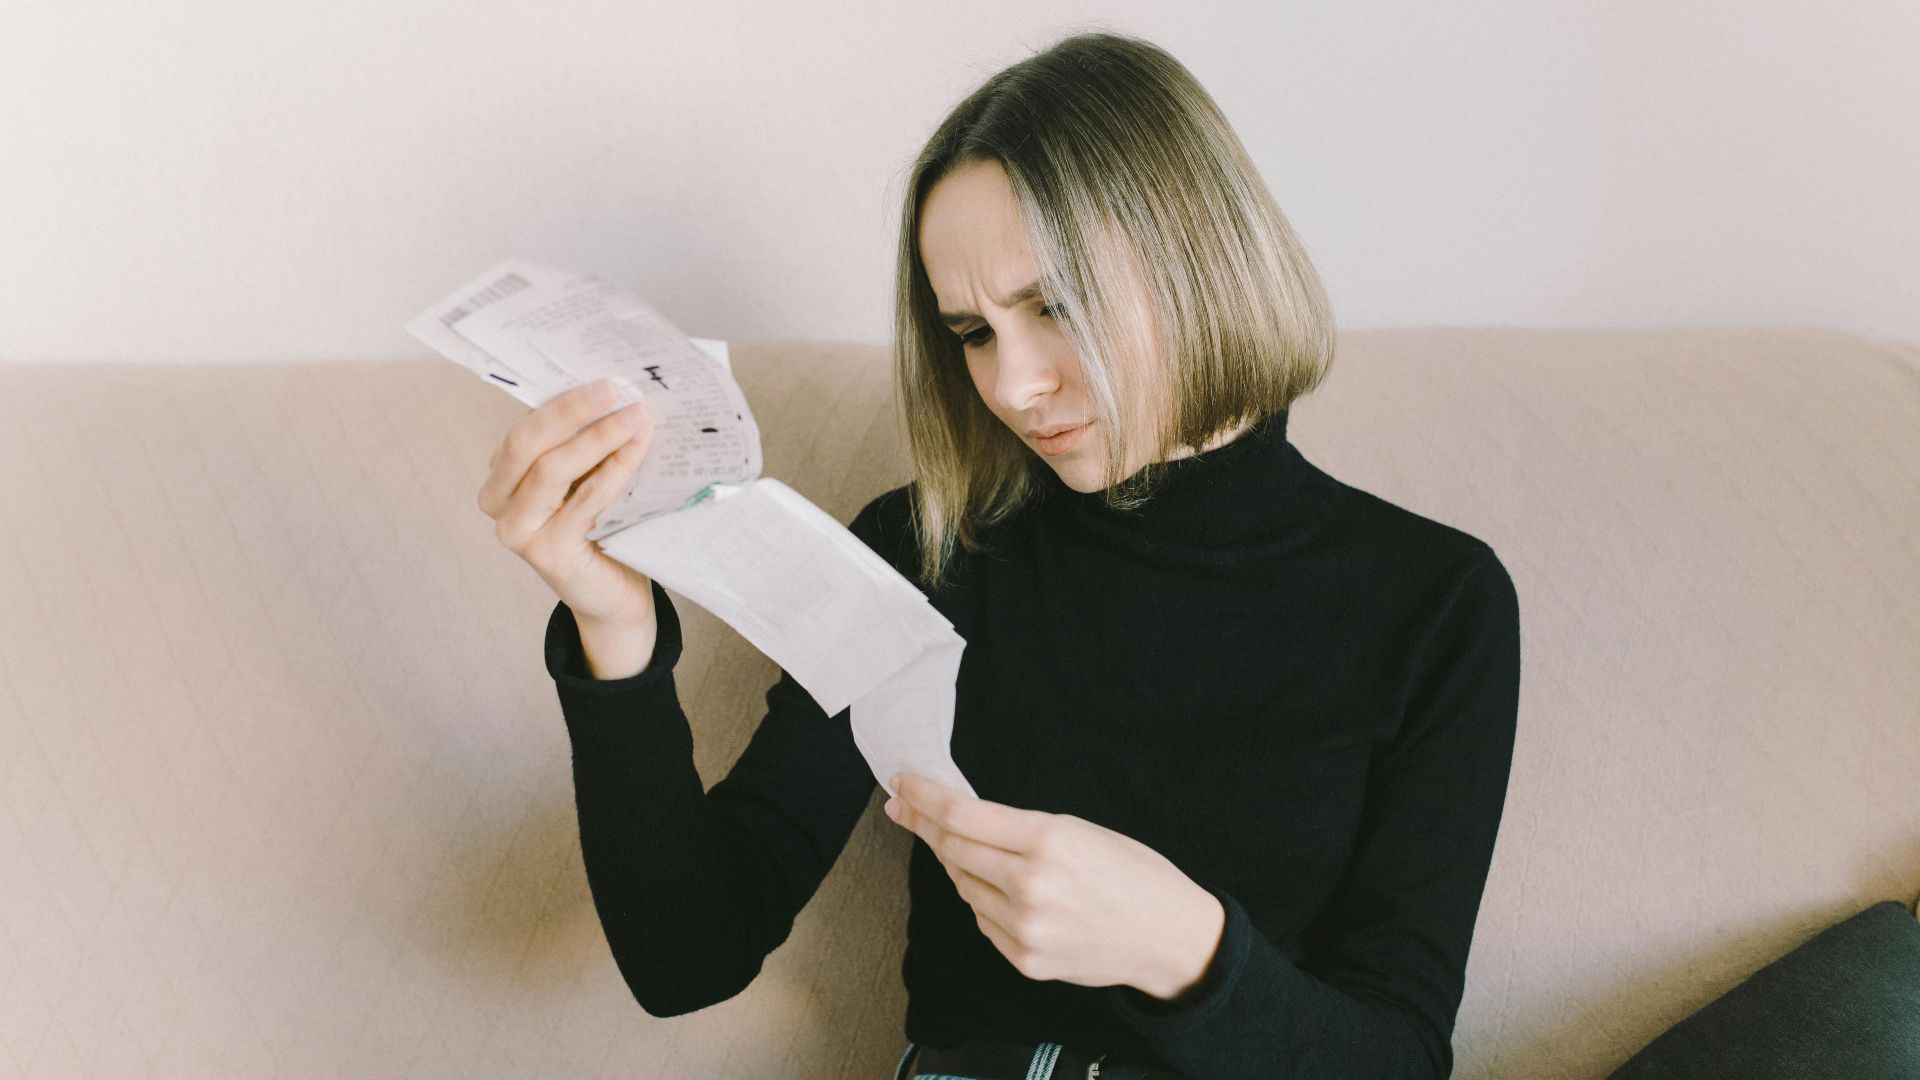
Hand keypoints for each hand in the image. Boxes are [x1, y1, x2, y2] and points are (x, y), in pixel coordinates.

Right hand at [478, 378, 658, 626]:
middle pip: (527, 443)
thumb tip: (613, 393)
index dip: (561, 401)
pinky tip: (636, 449)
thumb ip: (582, 446)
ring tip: (636, 416)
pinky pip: (584, 499)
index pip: (524, 429)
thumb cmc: (600, 531)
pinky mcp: (547, 552)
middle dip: (572, 410)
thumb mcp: (584, 480)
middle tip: (613, 387)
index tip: (601, 379)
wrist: (613, 594)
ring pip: (552, 468)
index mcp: (502, 477)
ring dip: (599, 437)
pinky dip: (613, 469)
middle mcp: (498, 504)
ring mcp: (518, 531)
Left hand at [883, 773, 1225, 1000]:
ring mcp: (1025, 929)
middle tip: (903, 807)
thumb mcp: (1081, 830)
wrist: (1168, 938)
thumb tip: (960, 817)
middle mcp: (1030, 886)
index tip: (901, 784)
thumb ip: (1020, 828)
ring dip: (955, 863)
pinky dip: (981, 898)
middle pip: (952, 850)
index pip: (962, 815)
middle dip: (922, 825)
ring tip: (964, 847)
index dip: (924, 797)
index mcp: (1048, 841)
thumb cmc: (1132, 874)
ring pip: (962, 886)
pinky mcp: (1024, 961)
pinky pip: (982, 920)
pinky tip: (998, 888)